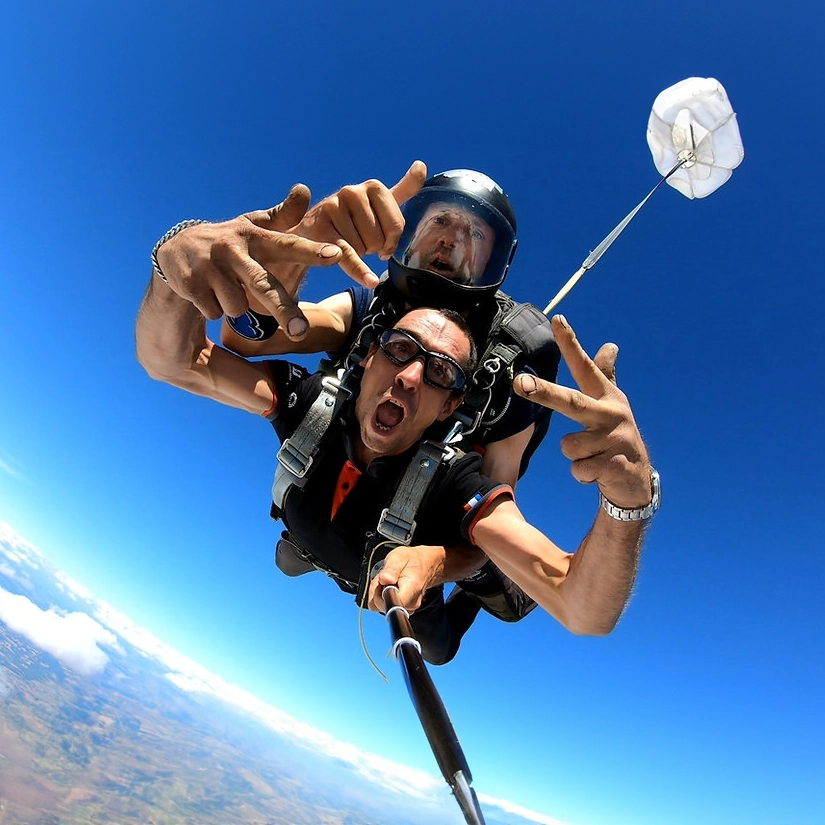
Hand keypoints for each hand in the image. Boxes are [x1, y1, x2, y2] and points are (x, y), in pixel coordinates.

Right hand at [154, 184, 346, 335]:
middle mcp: (234, 249)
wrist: (175, 249)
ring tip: (224, 286)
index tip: (336, 255)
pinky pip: (215, 312)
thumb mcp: (253, 227)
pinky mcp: (190, 283)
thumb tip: (304, 189)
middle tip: (301, 332)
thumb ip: (282, 215)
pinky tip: (206, 291)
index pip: (289, 244)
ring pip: (238, 307)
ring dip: (234, 305)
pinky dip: (214, 309)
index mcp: (255, 237)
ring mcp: (210, 266)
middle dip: (284, 310)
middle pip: (264, 286)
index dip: (312, 251)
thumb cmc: (229, 242)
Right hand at [294, 160, 426, 262]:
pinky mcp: (322, 229)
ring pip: (364, 248)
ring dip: (359, 253)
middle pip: (380, 238)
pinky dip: (360, 271)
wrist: (314, 228)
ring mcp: (334, 207)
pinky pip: (349, 256)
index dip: (392, 240)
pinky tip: (370, 280)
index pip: (397, 225)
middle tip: (362, 241)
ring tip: (348, 242)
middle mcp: (352, 191)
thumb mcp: (379, 204)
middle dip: (374, 247)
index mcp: (374, 186)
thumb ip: (403, 189)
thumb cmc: (354, 219)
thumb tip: (422, 166)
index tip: (383, 240)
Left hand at [367, 544, 443, 613]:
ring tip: (389, 579)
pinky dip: (381, 596)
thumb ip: (391, 569)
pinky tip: (388, 586)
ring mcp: (408, 608)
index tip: (383, 581)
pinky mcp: (403, 609)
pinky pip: (382, 606)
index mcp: (412, 588)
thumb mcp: (399, 557)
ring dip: (379, 592)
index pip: (392, 603)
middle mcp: (411, 603)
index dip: (380, 593)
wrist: (424, 564)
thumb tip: (384, 579)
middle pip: (382, 605)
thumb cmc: (412, 560)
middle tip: (386, 576)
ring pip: (380, 606)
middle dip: (378, 590)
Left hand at [513, 315, 652, 509]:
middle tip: (520, 384)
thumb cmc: (615, 436)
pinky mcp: (614, 465)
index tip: (556, 319)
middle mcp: (611, 414)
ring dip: (574, 456)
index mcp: (607, 397)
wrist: (636, 480)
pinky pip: (578, 469)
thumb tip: (610, 345)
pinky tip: (598, 472)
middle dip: (544, 392)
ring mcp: (614, 439)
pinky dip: (582, 475)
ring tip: (593, 456)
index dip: (571, 344)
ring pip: (568, 446)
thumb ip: (606, 375)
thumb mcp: (612, 405)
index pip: (585, 367)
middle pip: (571, 402)